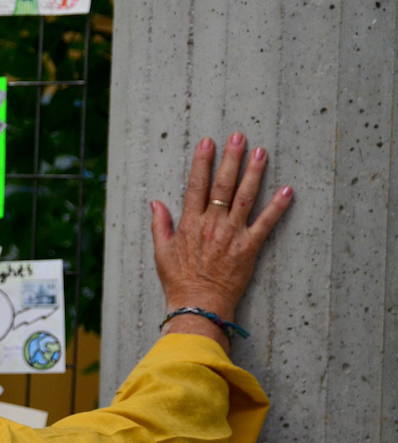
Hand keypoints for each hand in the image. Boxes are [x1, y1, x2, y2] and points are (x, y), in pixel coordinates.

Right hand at [150, 133, 292, 345]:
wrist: (198, 305)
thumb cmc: (178, 281)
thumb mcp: (161, 252)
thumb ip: (159, 225)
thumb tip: (155, 203)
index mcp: (190, 223)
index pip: (196, 185)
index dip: (202, 162)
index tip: (207, 143)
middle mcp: (212, 224)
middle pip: (223, 185)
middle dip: (231, 158)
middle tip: (239, 137)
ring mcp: (232, 234)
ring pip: (245, 197)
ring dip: (254, 173)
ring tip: (261, 153)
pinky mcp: (249, 248)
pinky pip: (266, 224)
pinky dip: (277, 207)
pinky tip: (287, 191)